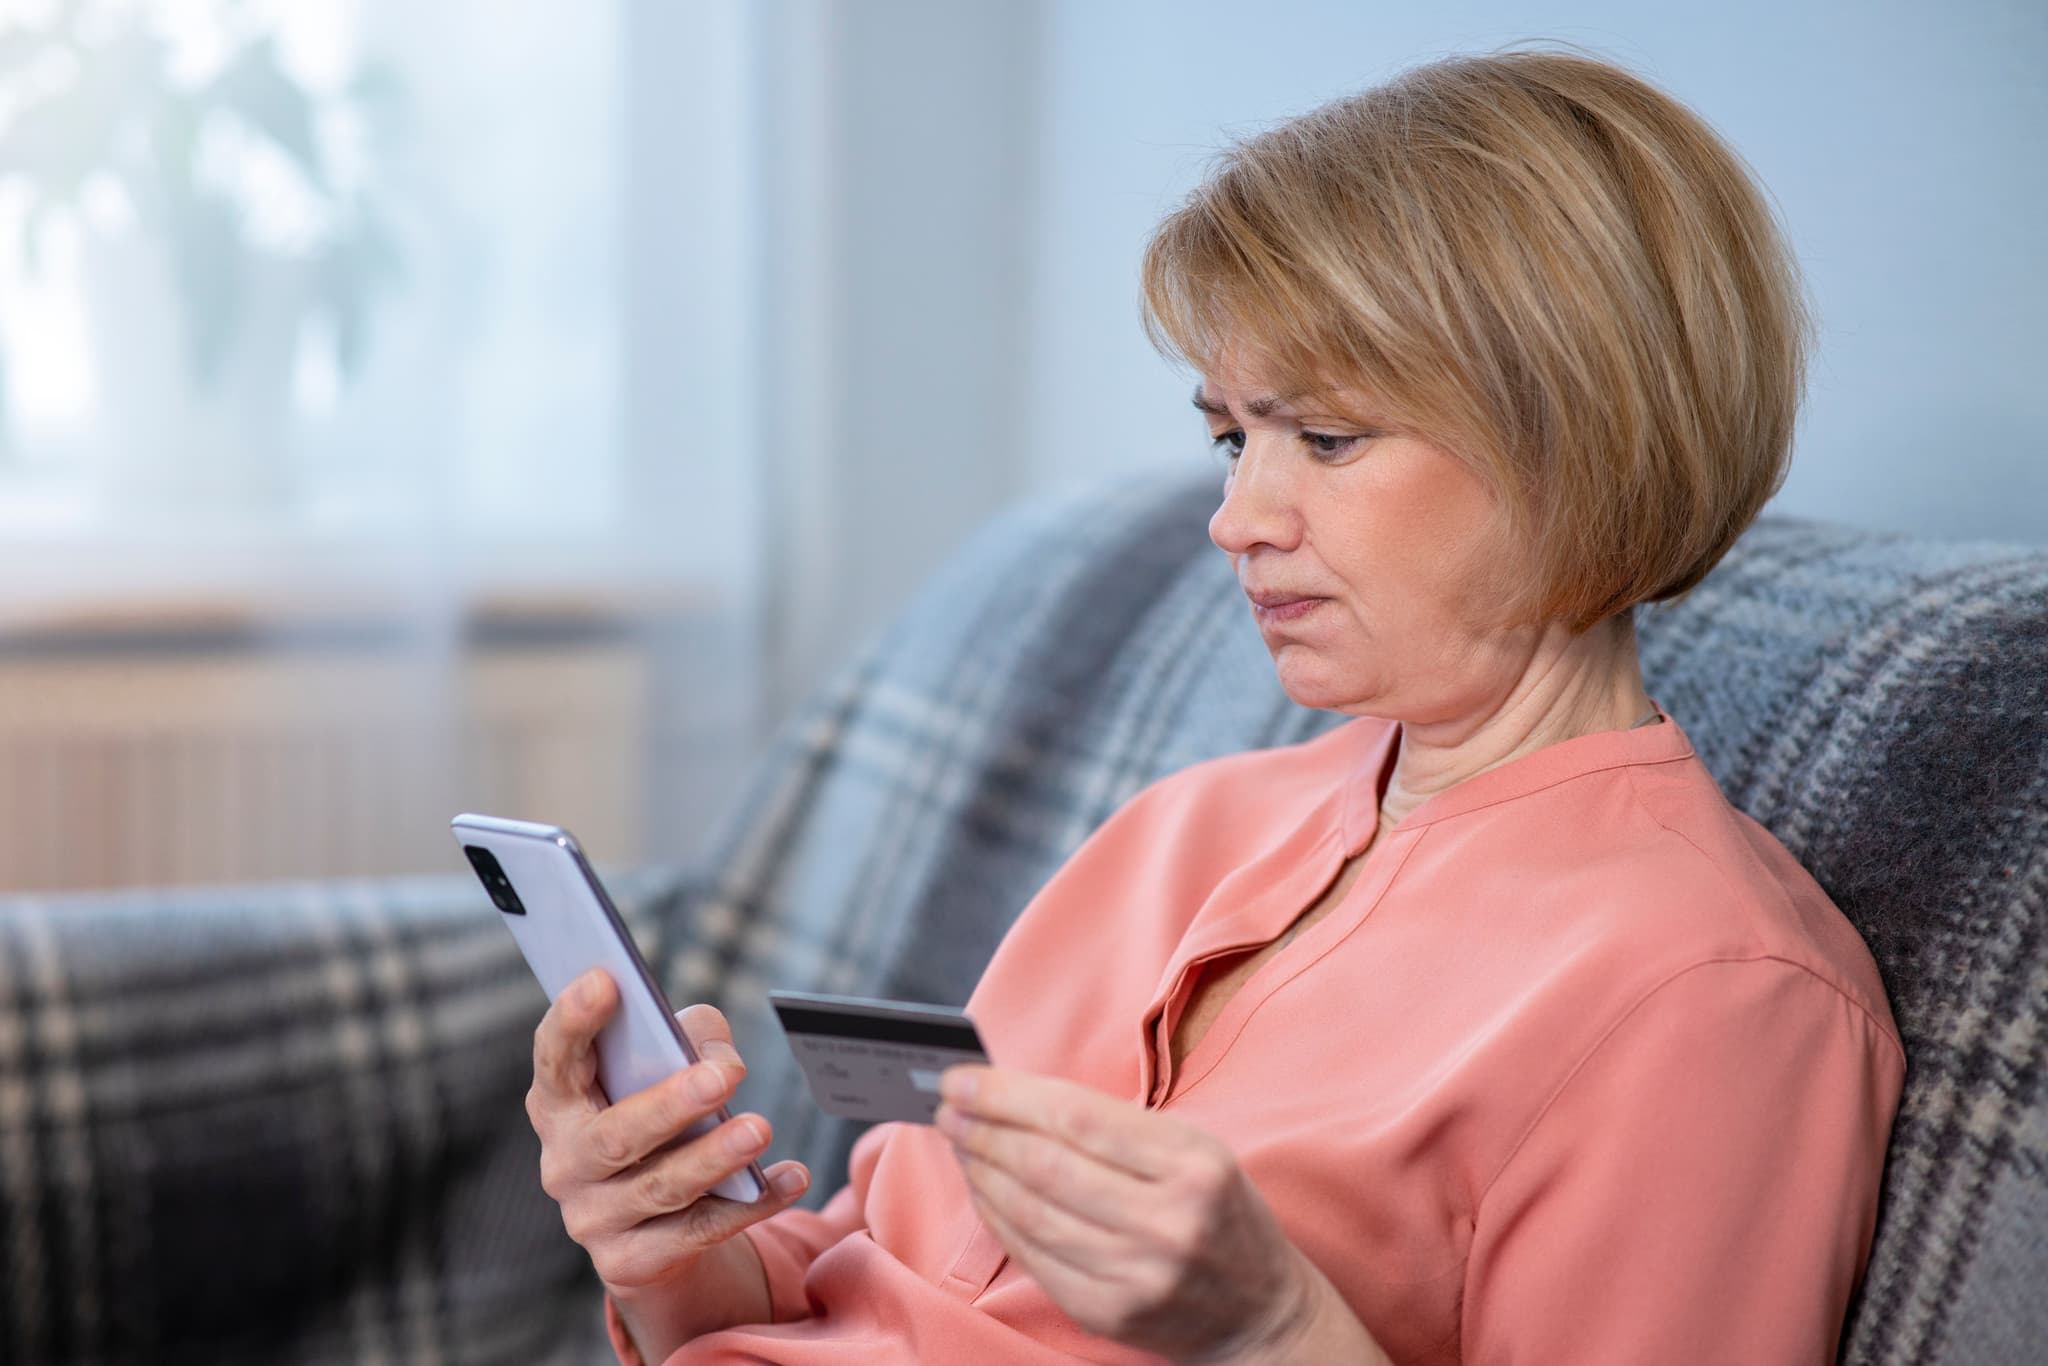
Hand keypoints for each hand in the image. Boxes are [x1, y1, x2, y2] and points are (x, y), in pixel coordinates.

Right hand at [526, 967, 810, 1294]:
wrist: (647, 1225)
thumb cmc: (658, 1114)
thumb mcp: (667, 1067)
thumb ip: (690, 1040)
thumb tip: (721, 1058)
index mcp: (559, 1101)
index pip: (555, 1057)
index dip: (574, 1019)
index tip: (606, 978)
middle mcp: (565, 1162)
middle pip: (614, 1136)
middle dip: (671, 1104)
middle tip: (726, 1075)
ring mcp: (593, 1218)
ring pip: (660, 1188)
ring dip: (714, 1158)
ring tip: (760, 1128)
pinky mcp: (630, 1262)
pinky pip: (698, 1232)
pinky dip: (751, 1204)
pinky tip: (792, 1177)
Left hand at [934, 1066, 1360, 1362]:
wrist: (1257, 1312)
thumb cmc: (1218, 1212)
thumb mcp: (1195, 1148)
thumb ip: (1114, 1124)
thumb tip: (1017, 1095)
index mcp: (1191, 1163)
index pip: (1076, 1116)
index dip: (1007, 1095)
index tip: (962, 1078)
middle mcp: (1165, 1220)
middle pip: (1043, 1163)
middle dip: (981, 1128)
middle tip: (945, 1106)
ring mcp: (1134, 1273)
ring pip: (1029, 1212)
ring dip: (979, 1171)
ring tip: (957, 1141)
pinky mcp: (1106, 1312)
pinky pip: (1031, 1256)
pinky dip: (996, 1218)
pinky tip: (982, 1190)